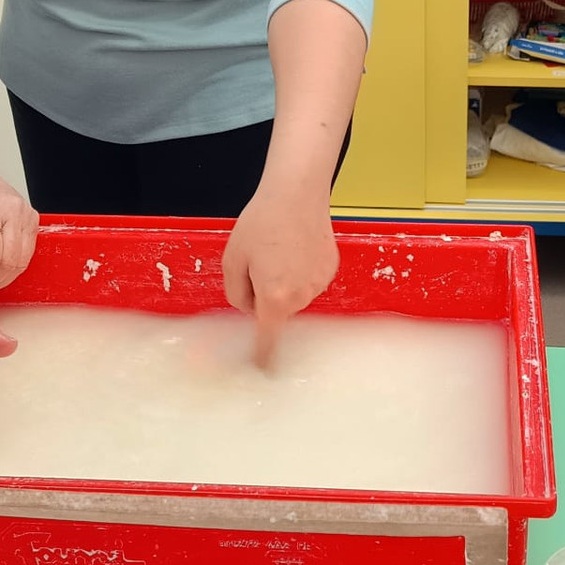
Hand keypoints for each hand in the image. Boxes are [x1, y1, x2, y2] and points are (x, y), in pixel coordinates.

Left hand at [222, 180, 338, 368]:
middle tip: (259, 261)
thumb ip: (236, 293)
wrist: (296, 193)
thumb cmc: (261, 222)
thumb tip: (249, 306)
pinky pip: (309, 280)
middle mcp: (301, 296)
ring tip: (279, 248)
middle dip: (267, 294)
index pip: (268, 338)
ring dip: (285, 281)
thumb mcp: (233, 259)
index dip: (264, 356)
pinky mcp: (330, 269)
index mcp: (274, 298)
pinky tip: (296, 245)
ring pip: (294, 295)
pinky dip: (301, 269)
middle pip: (278, 310)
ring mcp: (319, 283)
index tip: (264, 371)